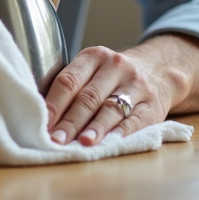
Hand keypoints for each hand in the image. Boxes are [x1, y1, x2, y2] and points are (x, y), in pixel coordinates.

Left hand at [44, 34, 198, 145]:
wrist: (157, 70)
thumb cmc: (111, 76)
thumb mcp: (92, 69)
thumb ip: (70, 86)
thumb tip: (41, 116)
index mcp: (94, 56)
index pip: (69, 80)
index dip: (55, 103)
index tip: (42, 124)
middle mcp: (116, 66)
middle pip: (88, 97)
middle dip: (70, 121)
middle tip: (56, 140)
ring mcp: (136, 85)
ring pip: (111, 108)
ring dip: (95, 128)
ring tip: (82, 143)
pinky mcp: (152, 104)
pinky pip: (135, 120)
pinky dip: (120, 133)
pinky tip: (109, 143)